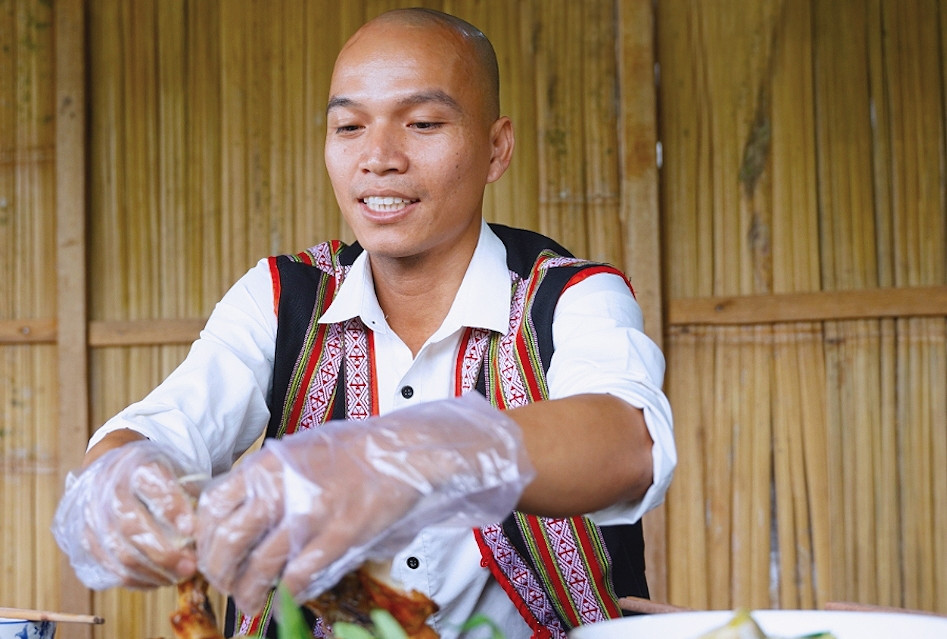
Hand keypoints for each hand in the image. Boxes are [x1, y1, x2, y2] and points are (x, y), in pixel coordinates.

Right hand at [52, 439, 204, 588]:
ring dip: (151, 571)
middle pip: (132, 526)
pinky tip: (156, 580)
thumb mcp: (174, 467)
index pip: (153, 488)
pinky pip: (107, 565)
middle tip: (190, 566)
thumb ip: (189, 492)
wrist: (110, 465)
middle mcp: (107, 487)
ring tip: (177, 577)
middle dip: (164, 552)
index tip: (193, 530)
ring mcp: (91, 513)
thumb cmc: (152, 471)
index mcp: (136, 464)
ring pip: (118, 551)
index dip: (173, 510)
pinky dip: (134, 579)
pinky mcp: (83, 536)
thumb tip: (204, 528)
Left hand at [195, 392, 534, 613]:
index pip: (212, 506)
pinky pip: (298, 576)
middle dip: (219, 572)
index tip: (208, 552)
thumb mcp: (298, 450)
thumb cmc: (355, 450)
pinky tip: (288, 596)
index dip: (203, 538)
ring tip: (250, 601)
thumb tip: (235, 512)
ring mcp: (310, 515)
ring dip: (249, 592)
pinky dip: (287, 593)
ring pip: (259, 567)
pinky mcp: (338, 538)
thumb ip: (265, 478)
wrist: (404, 452)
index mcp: (267, 464)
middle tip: (224, 585)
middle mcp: (282, 489)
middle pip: (227, 542)